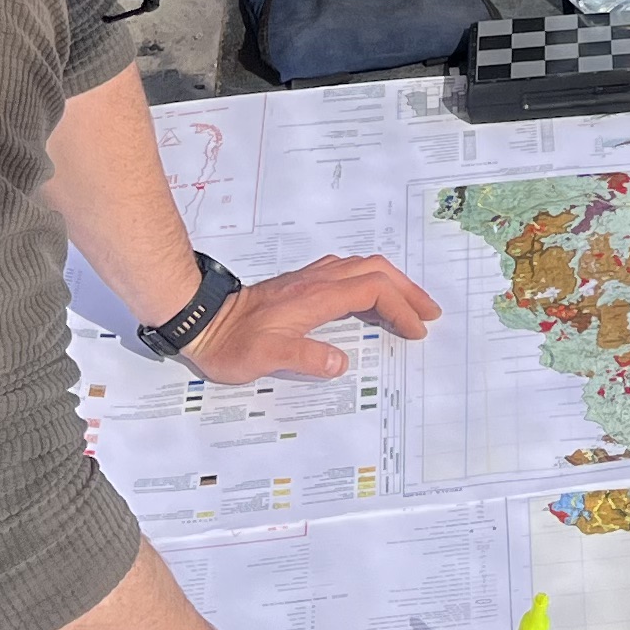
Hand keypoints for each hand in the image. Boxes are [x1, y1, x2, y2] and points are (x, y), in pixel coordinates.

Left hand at [187, 252, 442, 382]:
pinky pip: (347, 270)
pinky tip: (369, 295)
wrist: (200, 319)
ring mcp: (309, 278)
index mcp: (316, 297)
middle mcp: (317, 280)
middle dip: (407, 290)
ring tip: (408, 304)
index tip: (416, 331)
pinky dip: (370, 279)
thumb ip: (305, 357)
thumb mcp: (265, 357)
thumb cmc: (231, 343)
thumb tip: (341, 363)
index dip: (400, 309)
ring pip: (362, 266)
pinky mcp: (300, 282)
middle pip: (376, 270)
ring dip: (391, 282)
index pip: (372, 292)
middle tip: (429, 313)